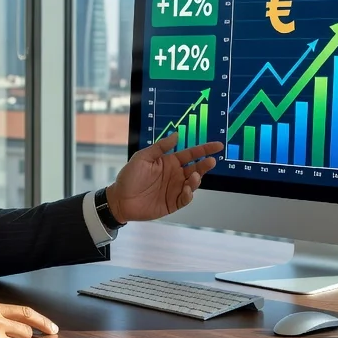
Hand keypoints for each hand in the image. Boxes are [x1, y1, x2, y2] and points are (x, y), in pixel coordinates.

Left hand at [106, 134, 223, 223]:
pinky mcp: (173, 203)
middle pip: (196, 168)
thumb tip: (176, 135)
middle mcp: (175, 175)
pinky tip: (186, 189)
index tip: (217, 145)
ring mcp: (175, 189)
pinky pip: (185, 198)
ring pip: (193, 183)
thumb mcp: (142, 157)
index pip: (190, 154)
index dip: (204, 149)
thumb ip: (160, 147)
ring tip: (194, 176)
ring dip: (197, 179)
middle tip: (211, 161)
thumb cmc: (129, 177)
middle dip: (205, 164)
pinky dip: (189, 194)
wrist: (120, 199)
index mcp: (169, 162)